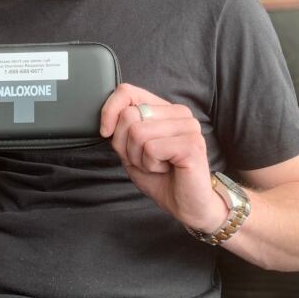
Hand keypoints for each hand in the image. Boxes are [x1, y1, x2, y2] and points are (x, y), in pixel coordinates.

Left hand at [99, 83, 226, 232]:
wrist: (186, 206)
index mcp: (164, 109)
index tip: (106, 132)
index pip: (127, 91)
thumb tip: (108, 119)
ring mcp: (189, 126)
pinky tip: (167, 169)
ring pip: (138, 132)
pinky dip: (150, 165)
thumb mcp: (131, 149)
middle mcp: (179, 112)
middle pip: (129, 115)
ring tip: (157, 165)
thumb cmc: (160, 177)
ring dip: (139, 158)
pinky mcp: (192, 143)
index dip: (110, 110)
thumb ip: (121, 129)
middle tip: (145, 159)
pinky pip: (151, 148)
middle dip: (126, 145)